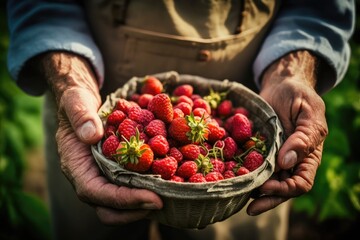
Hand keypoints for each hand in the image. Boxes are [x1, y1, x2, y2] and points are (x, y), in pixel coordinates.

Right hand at [24, 52, 162, 224]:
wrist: (81, 104)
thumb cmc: (76, 103)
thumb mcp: (76, 102)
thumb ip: (80, 115)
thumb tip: (91, 134)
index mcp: (75, 166)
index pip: (96, 192)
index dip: (123, 199)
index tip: (151, 198)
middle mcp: (89, 177)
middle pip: (108, 208)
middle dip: (135, 209)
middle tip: (163, 202)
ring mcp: (103, 177)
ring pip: (121, 204)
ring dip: (143, 204)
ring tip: (169, 196)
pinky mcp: (116, 171)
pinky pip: (130, 187)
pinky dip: (148, 189)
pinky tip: (168, 182)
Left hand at [247, 51, 327, 214]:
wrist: (281, 85)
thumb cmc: (299, 96)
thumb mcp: (308, 113)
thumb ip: (303, 137)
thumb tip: (286, 162)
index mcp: (307, 156)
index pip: (300, 183)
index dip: (284, 190)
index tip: (266, 186)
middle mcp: (289, 161)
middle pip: (280, 189)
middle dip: (265, 199)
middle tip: (249, 207)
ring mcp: (272, 156)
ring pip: (264, 181)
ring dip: (252, 191)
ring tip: (236, 196)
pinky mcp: (256, 149)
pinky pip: (249, 165)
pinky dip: (241, 173)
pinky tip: (229, 177)